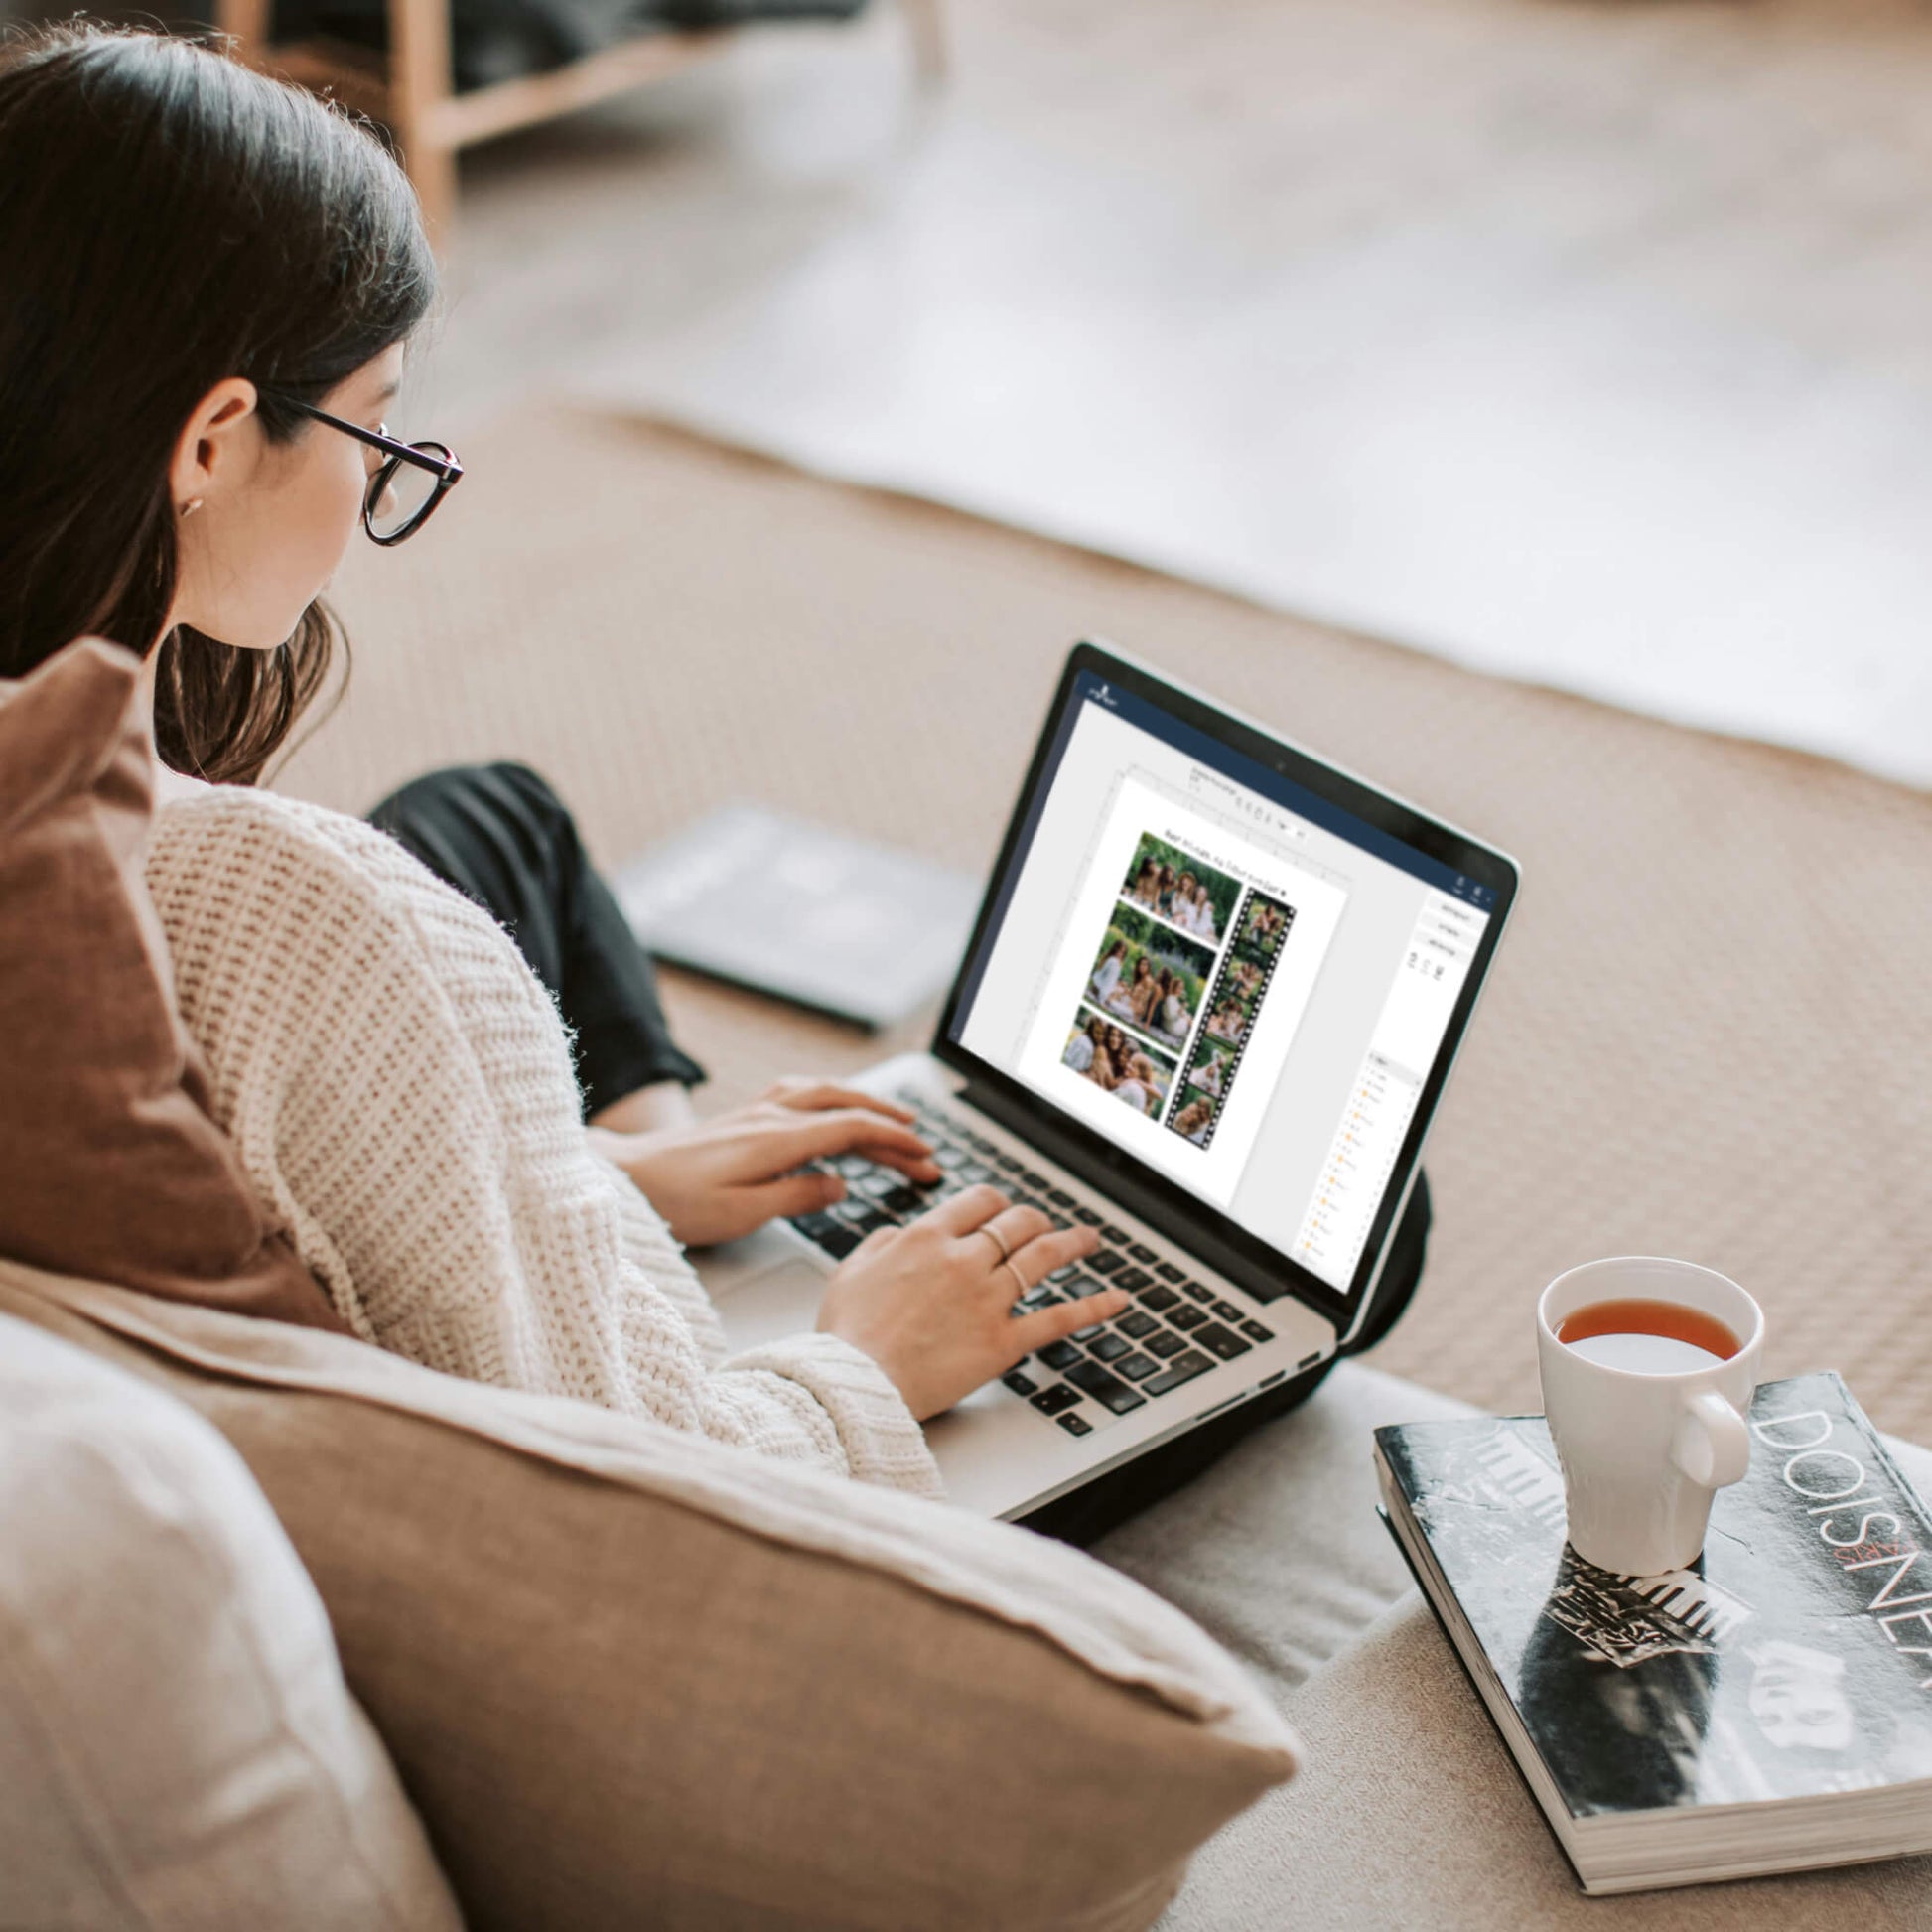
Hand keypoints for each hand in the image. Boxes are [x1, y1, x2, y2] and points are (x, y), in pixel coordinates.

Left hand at [596, 1078, 940, 1248]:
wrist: (623, 1177)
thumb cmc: (675, 1202)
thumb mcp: (740, 1214)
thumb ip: (796, 1197)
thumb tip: (840, 1185)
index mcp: (777, 1140)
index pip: (851, 1130)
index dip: (894, 1142)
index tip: (925, 1157)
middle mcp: (771, 1117)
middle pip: (846, 1107)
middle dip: (890, 1124)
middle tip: (925, 1149)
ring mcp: (756, 1112)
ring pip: (825, 1093)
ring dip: (865, 1104)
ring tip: (895, 1120)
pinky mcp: (742, 1117)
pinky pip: (800, 1093)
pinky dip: (832, 1096)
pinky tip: (834, 1105)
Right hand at [816, 1185, 1129, 1420]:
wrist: (854, 1382)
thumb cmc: (845, 1334)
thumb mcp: (849, 1271)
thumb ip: (881, 1243)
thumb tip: (900, 1234)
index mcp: (926, 1238)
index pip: (979, 1202)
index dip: (997, 1203)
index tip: (1003, 1210)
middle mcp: (963, 1260)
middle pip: (1017, 1222)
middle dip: (1035, 1220)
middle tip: (1045, 1226)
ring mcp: (988, 1299)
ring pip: (1043, 1257)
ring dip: (1072, 1243)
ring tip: (1089, 1240)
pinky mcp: (1003, 1342)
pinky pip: (1059, 1318)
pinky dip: (1094, 1307)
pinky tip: (1117, 1300)